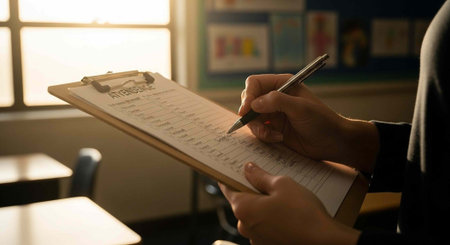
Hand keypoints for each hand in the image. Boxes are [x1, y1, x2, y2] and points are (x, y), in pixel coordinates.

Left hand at [219, 162, 359, 244]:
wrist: (323, 242)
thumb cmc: (303, 213)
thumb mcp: (282, 185)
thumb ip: (260, 176)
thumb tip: (247, 169)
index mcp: (243, 208)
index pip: (228, 189)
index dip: (229, 177)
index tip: (229, 170)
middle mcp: (245, 227)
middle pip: (243, 203)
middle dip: (253, 192)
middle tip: (269, 182)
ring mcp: (256, 239)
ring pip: (255, 217)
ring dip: (264, 207)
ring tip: (284, 200)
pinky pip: (265, 228)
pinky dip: (272, 220)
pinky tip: (288, 214)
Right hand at [239, 74, 378, 171]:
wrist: (333, 142)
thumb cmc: (322, 121)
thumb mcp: (300, 108)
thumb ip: (277, 101)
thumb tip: (253, 103)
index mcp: (282, 84)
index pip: (255, 83)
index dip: (248, 96)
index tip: (246, 111)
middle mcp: (275, 97)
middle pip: (249, 100)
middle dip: (250, 115)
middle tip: (259, 127)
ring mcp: (273, 113)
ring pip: (251, 118)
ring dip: (258, 128)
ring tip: (273, 135)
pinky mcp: (273, 128)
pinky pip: (258, 130)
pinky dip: (264, 136)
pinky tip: (279, 138)